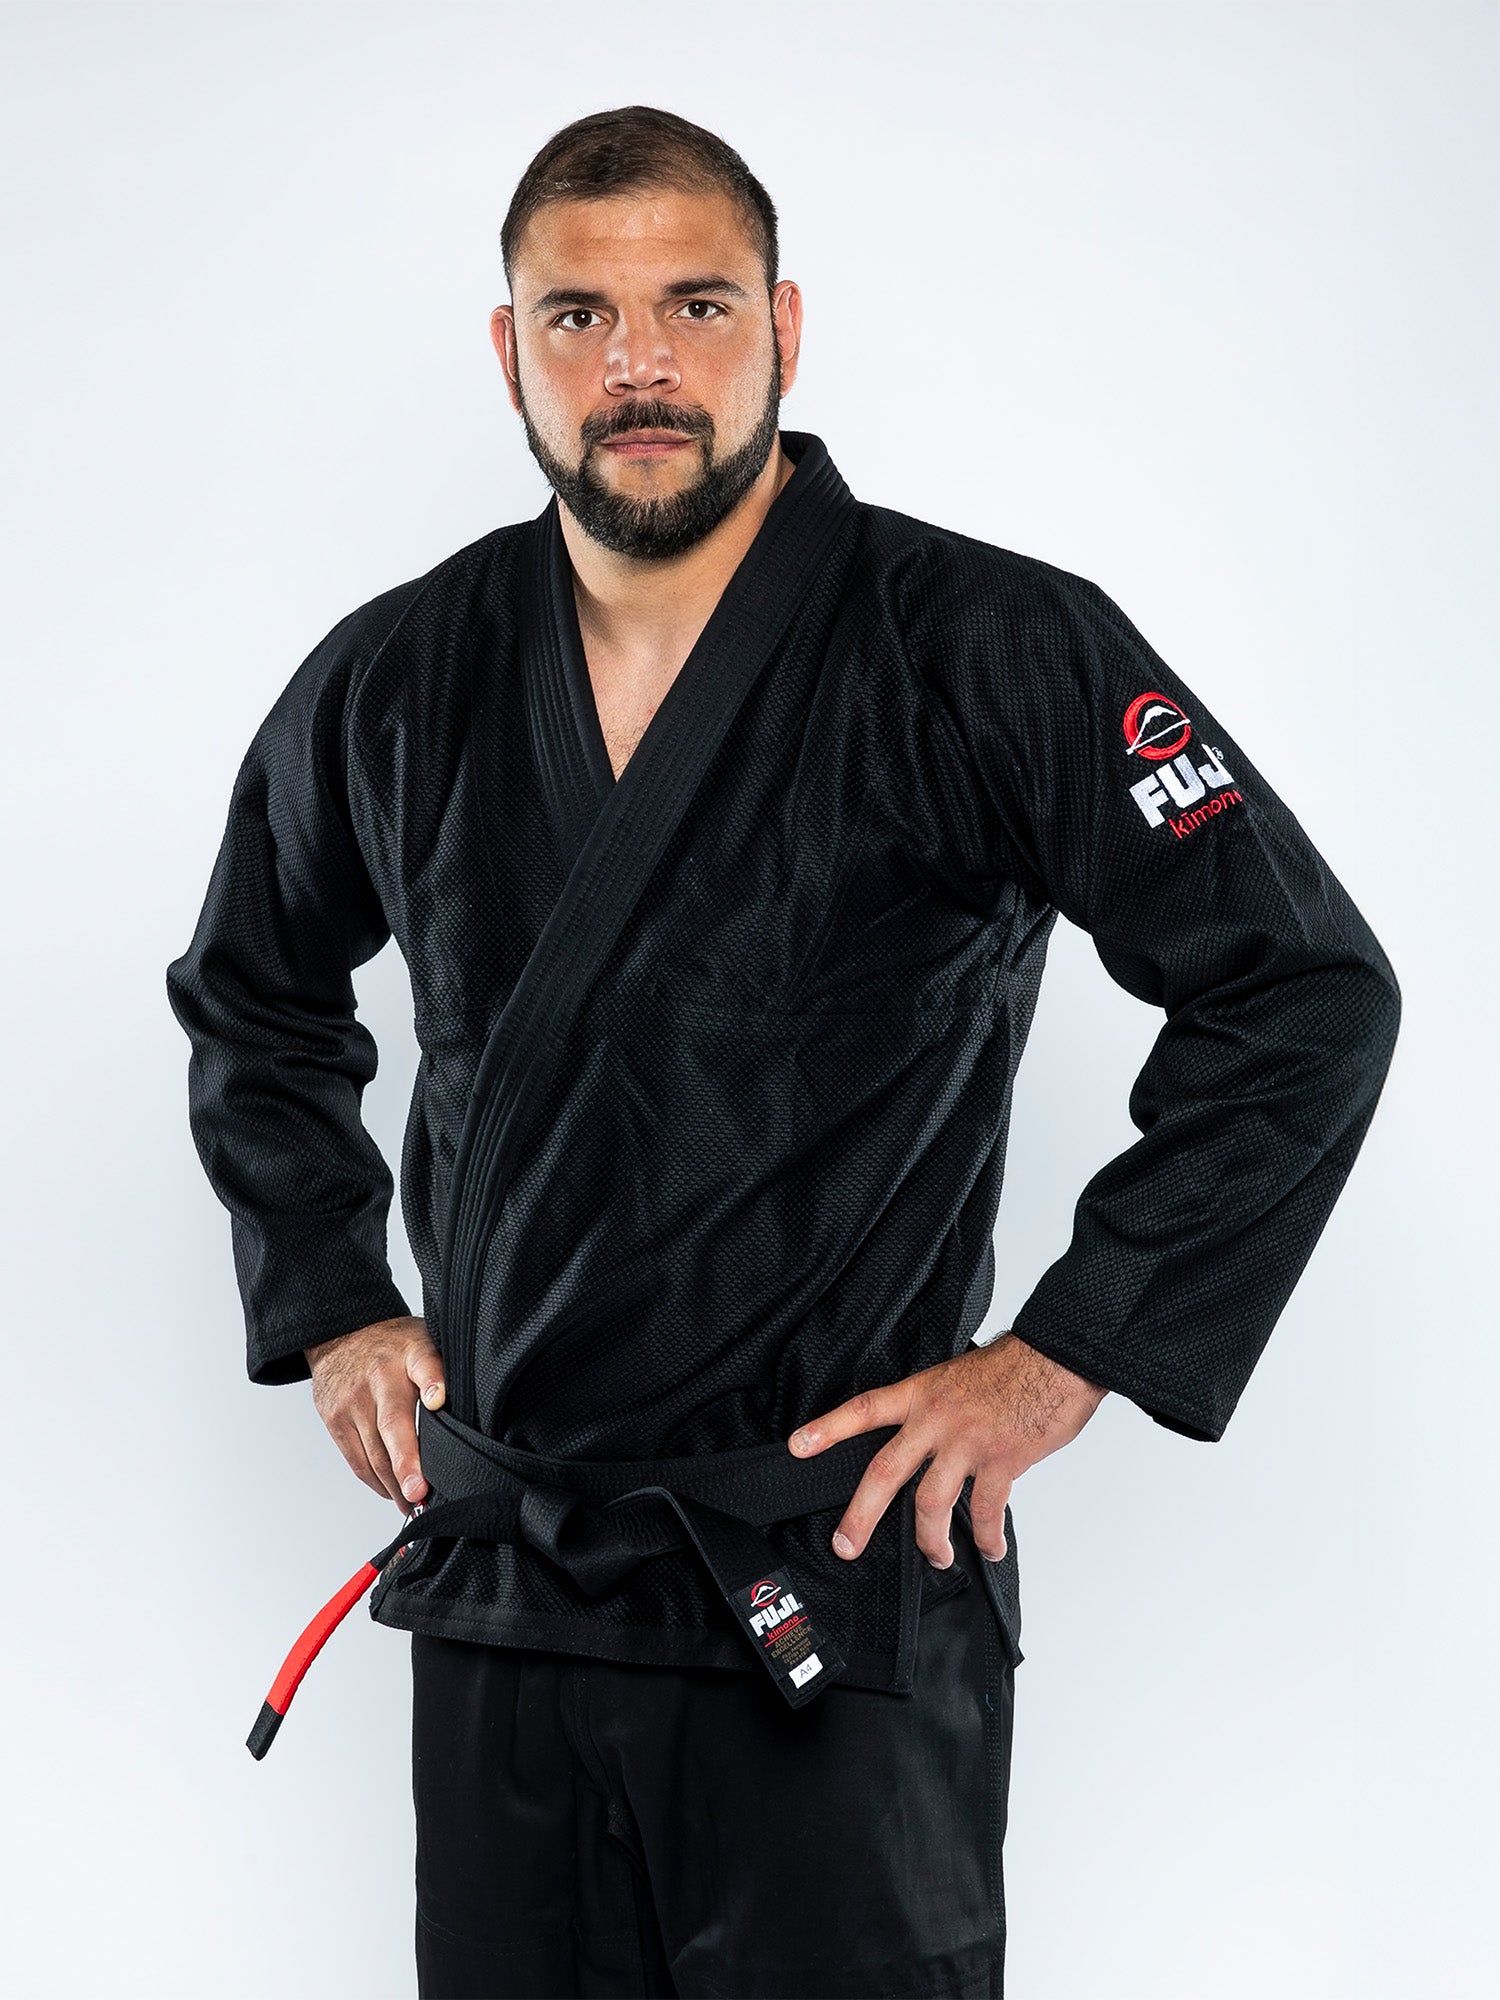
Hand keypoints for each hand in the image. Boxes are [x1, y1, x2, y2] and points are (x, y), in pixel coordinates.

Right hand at [305, 1314, 445, 1507]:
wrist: (341, 1333)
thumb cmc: (394, 1346)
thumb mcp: (425, 1341)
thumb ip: (443, 1372)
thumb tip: (468, 1410)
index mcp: (410, 1353)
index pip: (424, 1364)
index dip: (433, 1382)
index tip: (438, 1400)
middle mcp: (378, 1377)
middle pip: (392, 1424)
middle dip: (405, 1463)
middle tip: (418, 1493)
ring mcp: (352, 1400)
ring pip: (373, 1452)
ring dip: (393, 1484)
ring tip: (412, 1504)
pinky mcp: (334, 1419)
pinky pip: (356, 1459)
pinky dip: (375, 1481)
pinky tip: (391, 1491)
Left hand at [787, 1333, 1105, 1566]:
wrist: (1059, 1360)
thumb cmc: (1018, 1364)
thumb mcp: (961, 1375)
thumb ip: (939, 1408)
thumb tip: (931, 1438)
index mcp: (923, 1393)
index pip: (864, 1410)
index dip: (829, 1428)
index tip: (798, 1446)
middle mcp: (937, 1419)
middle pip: (885, 1471)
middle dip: (861, 1514)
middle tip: (846, 1544)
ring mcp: (967, 1443)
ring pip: (931, 1503)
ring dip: (931, 1540)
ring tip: (935, 1556)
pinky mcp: (1000, 1462)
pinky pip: (986, 1512)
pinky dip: (988, 1537)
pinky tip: (989, 1548)